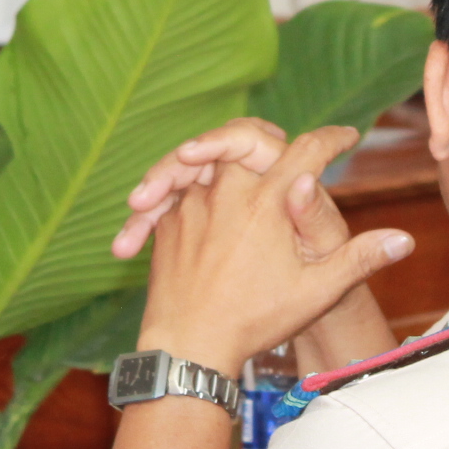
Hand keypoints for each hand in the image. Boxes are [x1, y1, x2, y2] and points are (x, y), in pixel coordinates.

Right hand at [113, 117, 310, 259]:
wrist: (295, 309)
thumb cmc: (316, 276)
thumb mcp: (324, 261)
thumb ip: (316, 220)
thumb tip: (304, 180)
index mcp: (279, 173)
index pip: (249, 139)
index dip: (219, 140)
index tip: (187, 153)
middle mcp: (245, 172)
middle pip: (201, 152)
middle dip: (171, 167)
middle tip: (144, 194)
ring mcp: (213, 189)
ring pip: (174, 175)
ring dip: (151, 192)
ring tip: (133, 218)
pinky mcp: (190, 209)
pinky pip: (160, 205)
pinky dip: (141, 222)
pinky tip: (124, 247)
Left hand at [133, 126, 411, 375]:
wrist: (188, 346)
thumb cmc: (255, 321)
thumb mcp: (316, 292)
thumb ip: (360, 260)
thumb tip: (404, 239)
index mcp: (268, 202)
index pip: (308, 151)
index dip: (333, 139)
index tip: (349, 135)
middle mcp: (226, 192)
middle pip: (246, 135)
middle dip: (268, 132)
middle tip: (285, 139)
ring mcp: (191, 203)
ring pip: (205, 154)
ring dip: (223, 149)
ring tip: (243, 161)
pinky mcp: (167, 219)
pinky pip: (176, 184)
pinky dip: (188, 179)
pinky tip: (204, 193)